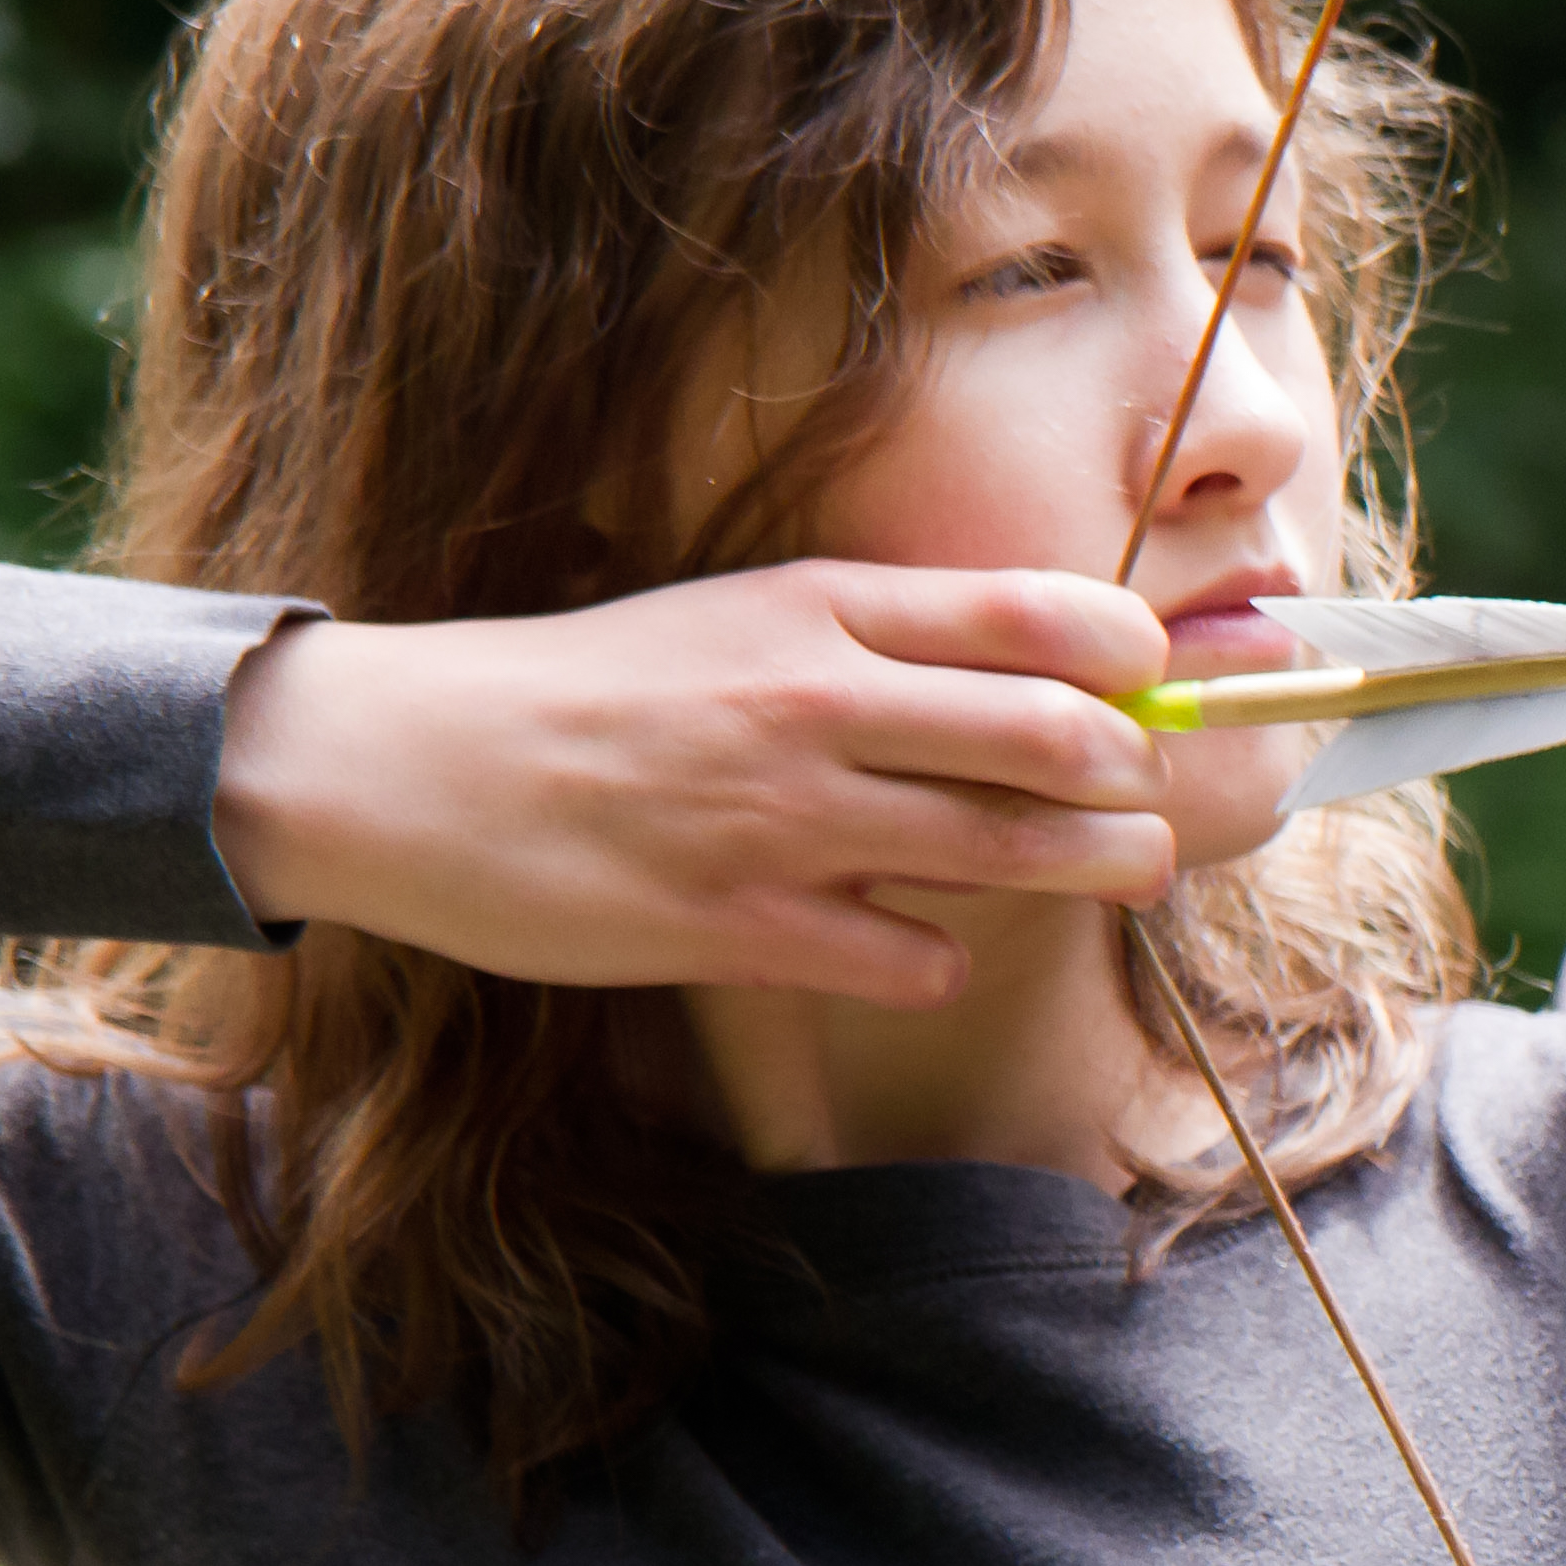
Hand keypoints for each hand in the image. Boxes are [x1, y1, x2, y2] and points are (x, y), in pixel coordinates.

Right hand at [212, 562, 1176, 1007]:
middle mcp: (817, 704)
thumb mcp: (742, 617)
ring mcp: (785, 820)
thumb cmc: (594, 690)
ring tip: (1125, 868)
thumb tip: (1047, 670)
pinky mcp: (743, 928)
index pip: (1041, 614)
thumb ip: (882, 640)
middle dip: (1139, 775)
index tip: (1153, 683)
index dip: (1136, 656)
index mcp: (820, 609)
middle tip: (1147, 798)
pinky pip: (917, 957)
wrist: (412, 764)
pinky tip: (925, 943)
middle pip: (1063, 736)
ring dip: (1099, 868)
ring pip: (1014, 851)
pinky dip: (945, 956)